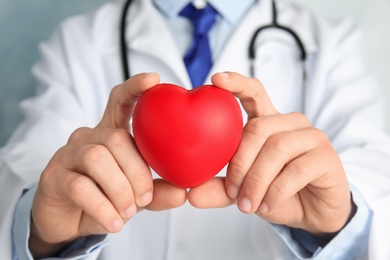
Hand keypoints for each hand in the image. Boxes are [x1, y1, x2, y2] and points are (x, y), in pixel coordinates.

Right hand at [30, 73, 186, 257]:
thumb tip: (183, 192)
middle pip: (116, 138)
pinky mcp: (53, 176)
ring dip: (120, 189)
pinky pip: (80, 186)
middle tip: (144, 198)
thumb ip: (157, 192)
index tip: (154, 79)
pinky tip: (114, 222)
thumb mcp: (135, 195)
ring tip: (128, 211)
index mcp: (110, 134)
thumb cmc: (105, 197)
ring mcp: (68, 154)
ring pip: (97, 158)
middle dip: (137, 171)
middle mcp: (88, 137)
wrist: (68, 220)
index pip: (120, 101)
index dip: (135, 88)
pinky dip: (102, 207)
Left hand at [188, 72, 351, 235]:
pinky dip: (275, 192)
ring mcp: (312, 137)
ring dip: (256, 181)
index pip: (254, 93)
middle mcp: (291, 124)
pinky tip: (266, 206)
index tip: (216, 79)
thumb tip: (192, 194)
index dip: (237, 83)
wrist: (313, 214)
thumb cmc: (277, 193)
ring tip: (247, 204)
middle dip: (239, 164)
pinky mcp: (327, 157)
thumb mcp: (244, 191)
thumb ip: (220, 189)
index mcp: (269, 123)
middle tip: (232, 192)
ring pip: (276, 148)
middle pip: (257, 128)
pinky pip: (296, 170)